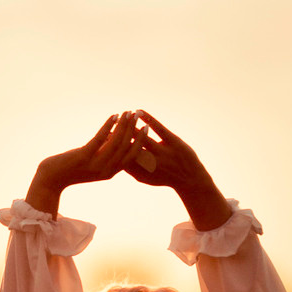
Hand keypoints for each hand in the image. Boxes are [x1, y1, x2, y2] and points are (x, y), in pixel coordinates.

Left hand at [26, 112, 139, 214]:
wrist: (51, 180)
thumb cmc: (70, 170)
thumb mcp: (91, 164)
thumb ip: (103, 156)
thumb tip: (112, 139)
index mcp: (109, 173)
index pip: (131, 156)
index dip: (140, 142)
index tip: (146, 128)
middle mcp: (105, 170)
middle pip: (125, 147)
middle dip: (133, 129)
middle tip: (138, 115)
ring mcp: (95, 164)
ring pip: (115, 141)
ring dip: (123, 125)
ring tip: (128, 112)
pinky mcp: (84, 156)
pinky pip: (100, 138)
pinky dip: (108, 125)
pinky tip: (114, 115)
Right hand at [122, 110, 228, 231]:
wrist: (190, 179)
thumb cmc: (163, 177)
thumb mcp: (145, 177)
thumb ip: (129, 168)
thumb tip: (111, 157)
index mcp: (142, 171)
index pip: (122, 158)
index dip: (111, 149)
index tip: (101, 139)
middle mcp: (152, 162)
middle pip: (130, 148)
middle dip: (118, 136)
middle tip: (110, 124)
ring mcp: (163, 152)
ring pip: (143, 137)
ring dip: (132, 125)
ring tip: (124, 116)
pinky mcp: (174, 142)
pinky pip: (159, 128)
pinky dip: (148, 119)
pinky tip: (139, 111)